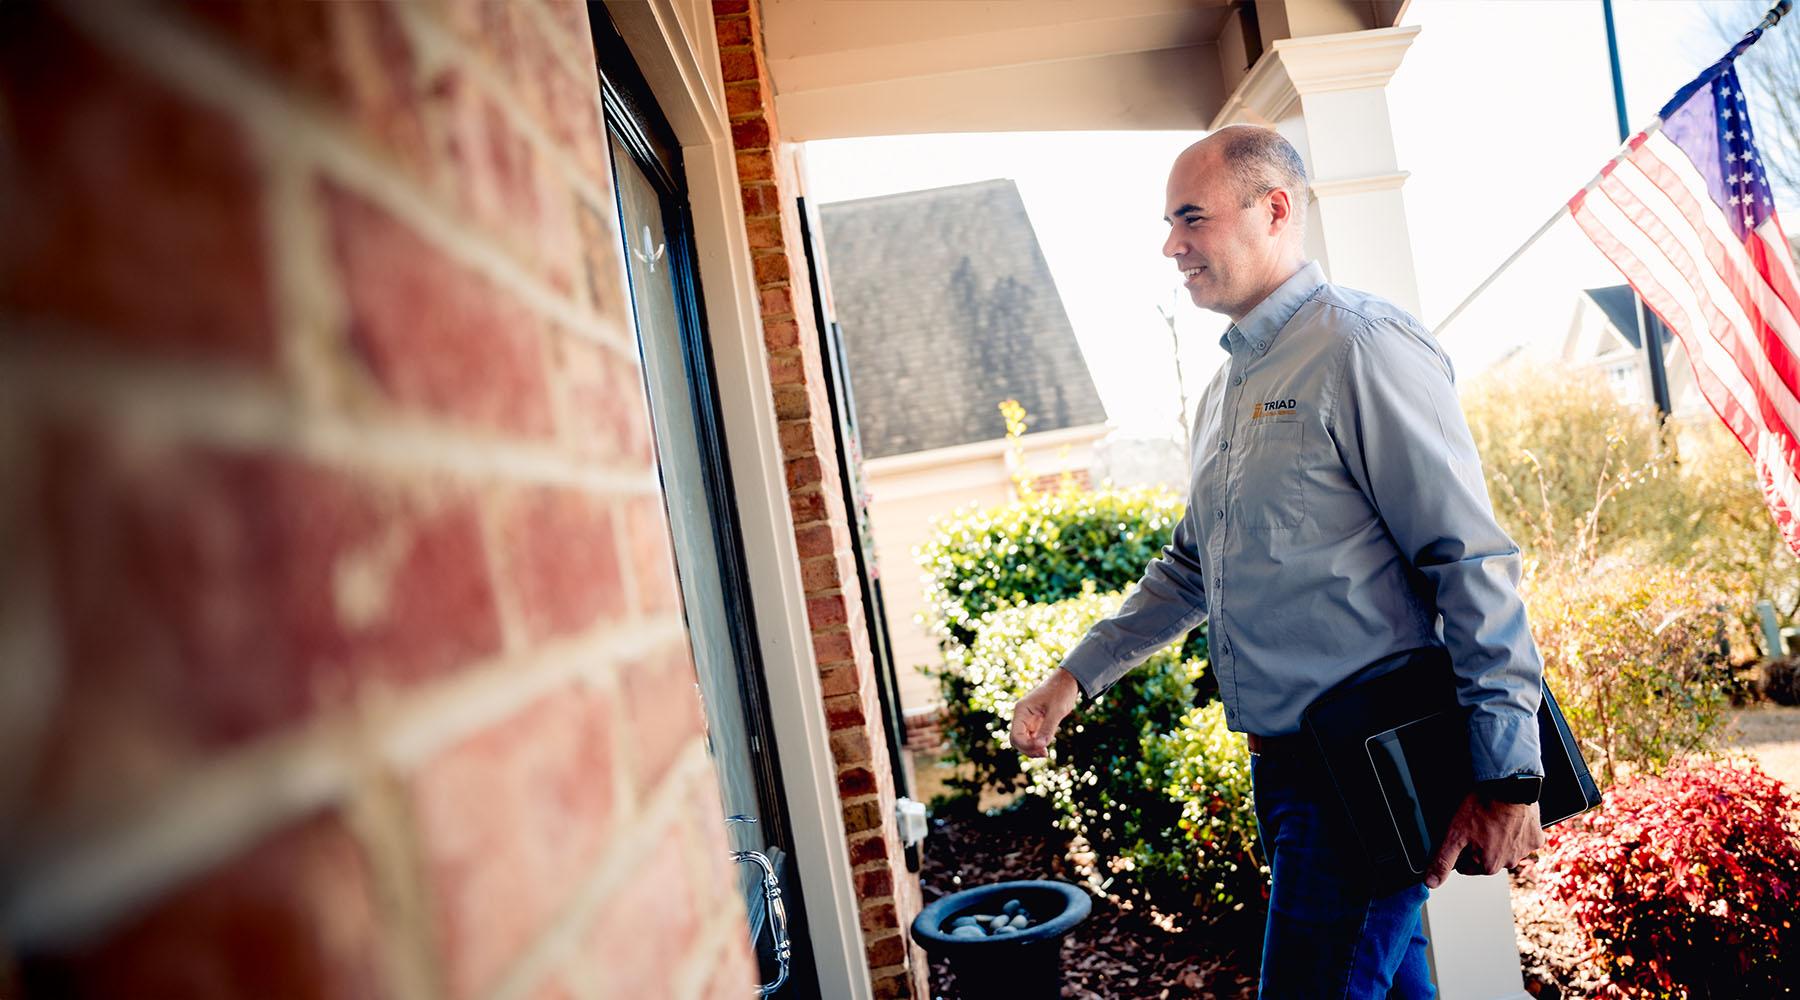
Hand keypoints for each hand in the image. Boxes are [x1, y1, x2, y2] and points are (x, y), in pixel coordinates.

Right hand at [1009, 669, 1081, 757]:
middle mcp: (1022, 716)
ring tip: (1045, 752)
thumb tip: (1042, 746)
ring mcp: (1028, 720)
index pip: (1015, 736)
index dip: (1027, 746)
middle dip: (1028, 749)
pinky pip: (1032, 738)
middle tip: (1045, 753)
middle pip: (1017, 740)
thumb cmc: (1061, 692)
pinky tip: (1046, 748)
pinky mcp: (1036, 723)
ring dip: (1032, 749)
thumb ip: (1048, 728)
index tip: (1043, 748)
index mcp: (1021, 710)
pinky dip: (1037, 745)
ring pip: (1023, 741)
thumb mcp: (1057, 710)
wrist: (1067, 681)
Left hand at [1426, 791, 1543, 887]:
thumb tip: (1432, 882)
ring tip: (1492, 819)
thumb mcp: (1454, 834)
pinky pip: (1523, 838)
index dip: (1461, 850)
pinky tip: (1508, 818)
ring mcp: (1525, 850)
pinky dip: (1516, 831)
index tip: (1462, 834)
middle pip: (1487, 859)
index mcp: (1489, 866)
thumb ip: (1443, 860)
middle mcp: (1509, 863)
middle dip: (1480, 845)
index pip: (1466, 866)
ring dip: (1498, 838)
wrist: (1508, 785)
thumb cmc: (1482, 806)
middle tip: (1477, 823)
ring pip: (1505, 849)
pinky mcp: (1536, 838)